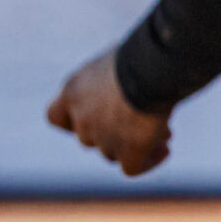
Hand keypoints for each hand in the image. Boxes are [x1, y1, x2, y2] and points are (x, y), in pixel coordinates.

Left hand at [47, 49, 170, 176]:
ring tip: (163, 131)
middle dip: (116, 132)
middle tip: (144, 121)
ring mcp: (102, 137)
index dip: (74, 121)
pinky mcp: (128, 151)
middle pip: (91, 137)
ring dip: (133, 145)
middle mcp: (82, 117)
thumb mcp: (116, 62)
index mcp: (73, 91)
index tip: (97, 115)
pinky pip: (132, 168)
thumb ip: (111, 83)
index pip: (56, 117)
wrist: (152, 68)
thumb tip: (129, 94)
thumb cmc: (140, 53)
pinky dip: (147, 162)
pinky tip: (164, 150)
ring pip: (112, 153)